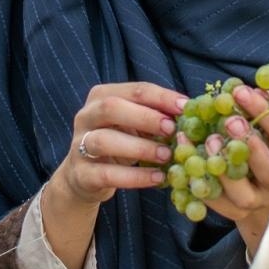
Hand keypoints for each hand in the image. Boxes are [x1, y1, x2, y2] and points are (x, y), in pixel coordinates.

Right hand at [53, 82, 185, 206]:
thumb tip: (190, 112)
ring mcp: (78, 145)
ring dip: (139, 147)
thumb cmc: (119, 142)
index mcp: (102, 96)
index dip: (161, 97)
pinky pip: (107, 174)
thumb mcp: (134, 125)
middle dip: (145, 117)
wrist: (87, 177)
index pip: (134, 90)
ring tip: (166, 156)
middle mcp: (86, 116)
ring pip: (104, 141)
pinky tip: (157, 178)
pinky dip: (135, 177)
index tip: (184, 107)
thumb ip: (155, 116)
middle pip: (111, 108)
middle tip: (171, 129)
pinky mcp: (81, 174)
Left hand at [206, 85, 268, 257]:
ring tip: (208, 141)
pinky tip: (188, 162)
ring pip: (242, 195)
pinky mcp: (238, 215)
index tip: (240, 91)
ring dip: (222, 168)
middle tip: (229, 121)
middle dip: (248, 144)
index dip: (264, 111)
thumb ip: (265, 114)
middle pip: (268, 169)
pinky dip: (202, 185)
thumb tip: (253, 87)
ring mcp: (259, 202)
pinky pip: (218, 205)